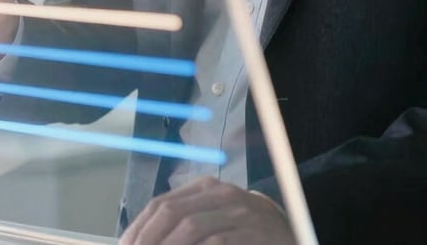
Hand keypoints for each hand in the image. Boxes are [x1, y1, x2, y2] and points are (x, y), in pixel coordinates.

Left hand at [120, 177, 295, 244]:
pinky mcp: (252, 234)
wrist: (288, 232)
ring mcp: (238, 214)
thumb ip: (183, 222)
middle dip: (148, 240)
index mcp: (205, 187)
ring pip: (192, 229)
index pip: (161, 204)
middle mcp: (220, 194)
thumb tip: (140, 240)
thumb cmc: (242, 229)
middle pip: (172, 214)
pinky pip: (217, 244)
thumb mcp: (212, 217)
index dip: (138, 228)